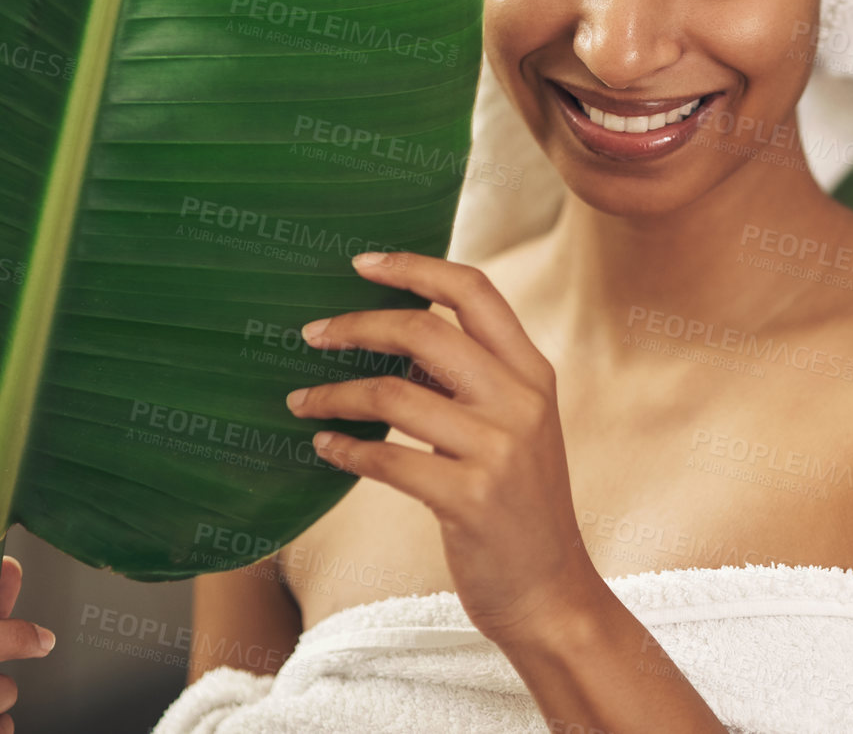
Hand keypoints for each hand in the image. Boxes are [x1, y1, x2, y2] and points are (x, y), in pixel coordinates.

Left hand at [286, 251, 600, 648]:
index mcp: (534, 373)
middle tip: (312, 333)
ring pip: (394, 394)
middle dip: (358, 324)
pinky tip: (325, 447)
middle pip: (426, 331)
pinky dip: (344, 448)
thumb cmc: (519, 504)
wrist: (549, 589)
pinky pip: (386, 459)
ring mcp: (499, 450)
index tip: (362, 263)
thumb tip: (396, 334)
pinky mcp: (470, 499)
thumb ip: (473, 379)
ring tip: (302, 402)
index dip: (415, 267)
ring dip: (334, 394)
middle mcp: (521, 401)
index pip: (475, 291)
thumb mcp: (516, 427)